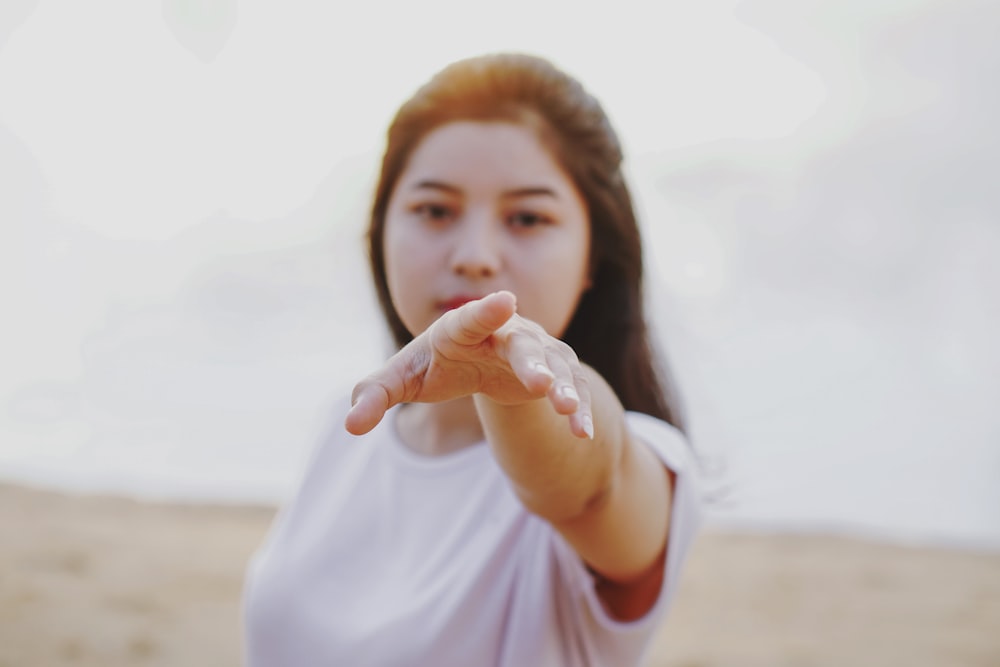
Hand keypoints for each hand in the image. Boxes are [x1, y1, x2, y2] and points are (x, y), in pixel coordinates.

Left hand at [345, 291, 592, 438]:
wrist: (475, 362)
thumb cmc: (435, 365)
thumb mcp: (402, 378)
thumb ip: (375, 395)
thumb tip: (351, 426)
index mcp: (464, 328)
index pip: (474, 317)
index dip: (487, 311)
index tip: (505, 301)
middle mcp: (506, 333)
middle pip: (522, 344)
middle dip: (532, 361)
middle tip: (541, 384)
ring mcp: (536, 351)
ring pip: (556, 365)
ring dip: (564, 387)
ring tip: (567, 411)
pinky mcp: (556, 372)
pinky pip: (574, 387)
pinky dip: (581, 408)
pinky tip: (582, 433)